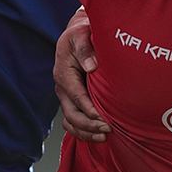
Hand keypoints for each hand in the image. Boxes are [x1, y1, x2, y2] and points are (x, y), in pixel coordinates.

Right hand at [54, 13, 108, 141]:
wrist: (78, 35)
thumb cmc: (82, 34)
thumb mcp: (82, 34)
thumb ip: (85, 49)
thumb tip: (91, 66)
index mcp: (63, 73)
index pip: (75, 96)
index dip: (89, 109)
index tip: (102, 117)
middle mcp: (62, 88)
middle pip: (71, 114)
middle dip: (89, 125)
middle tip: (108, 129)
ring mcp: (66, 97)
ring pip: (71, 122)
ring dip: (86, 132)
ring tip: (104, 137)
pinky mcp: (72, 102)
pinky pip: (74, 123)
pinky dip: (84, 132)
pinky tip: (99, 136)